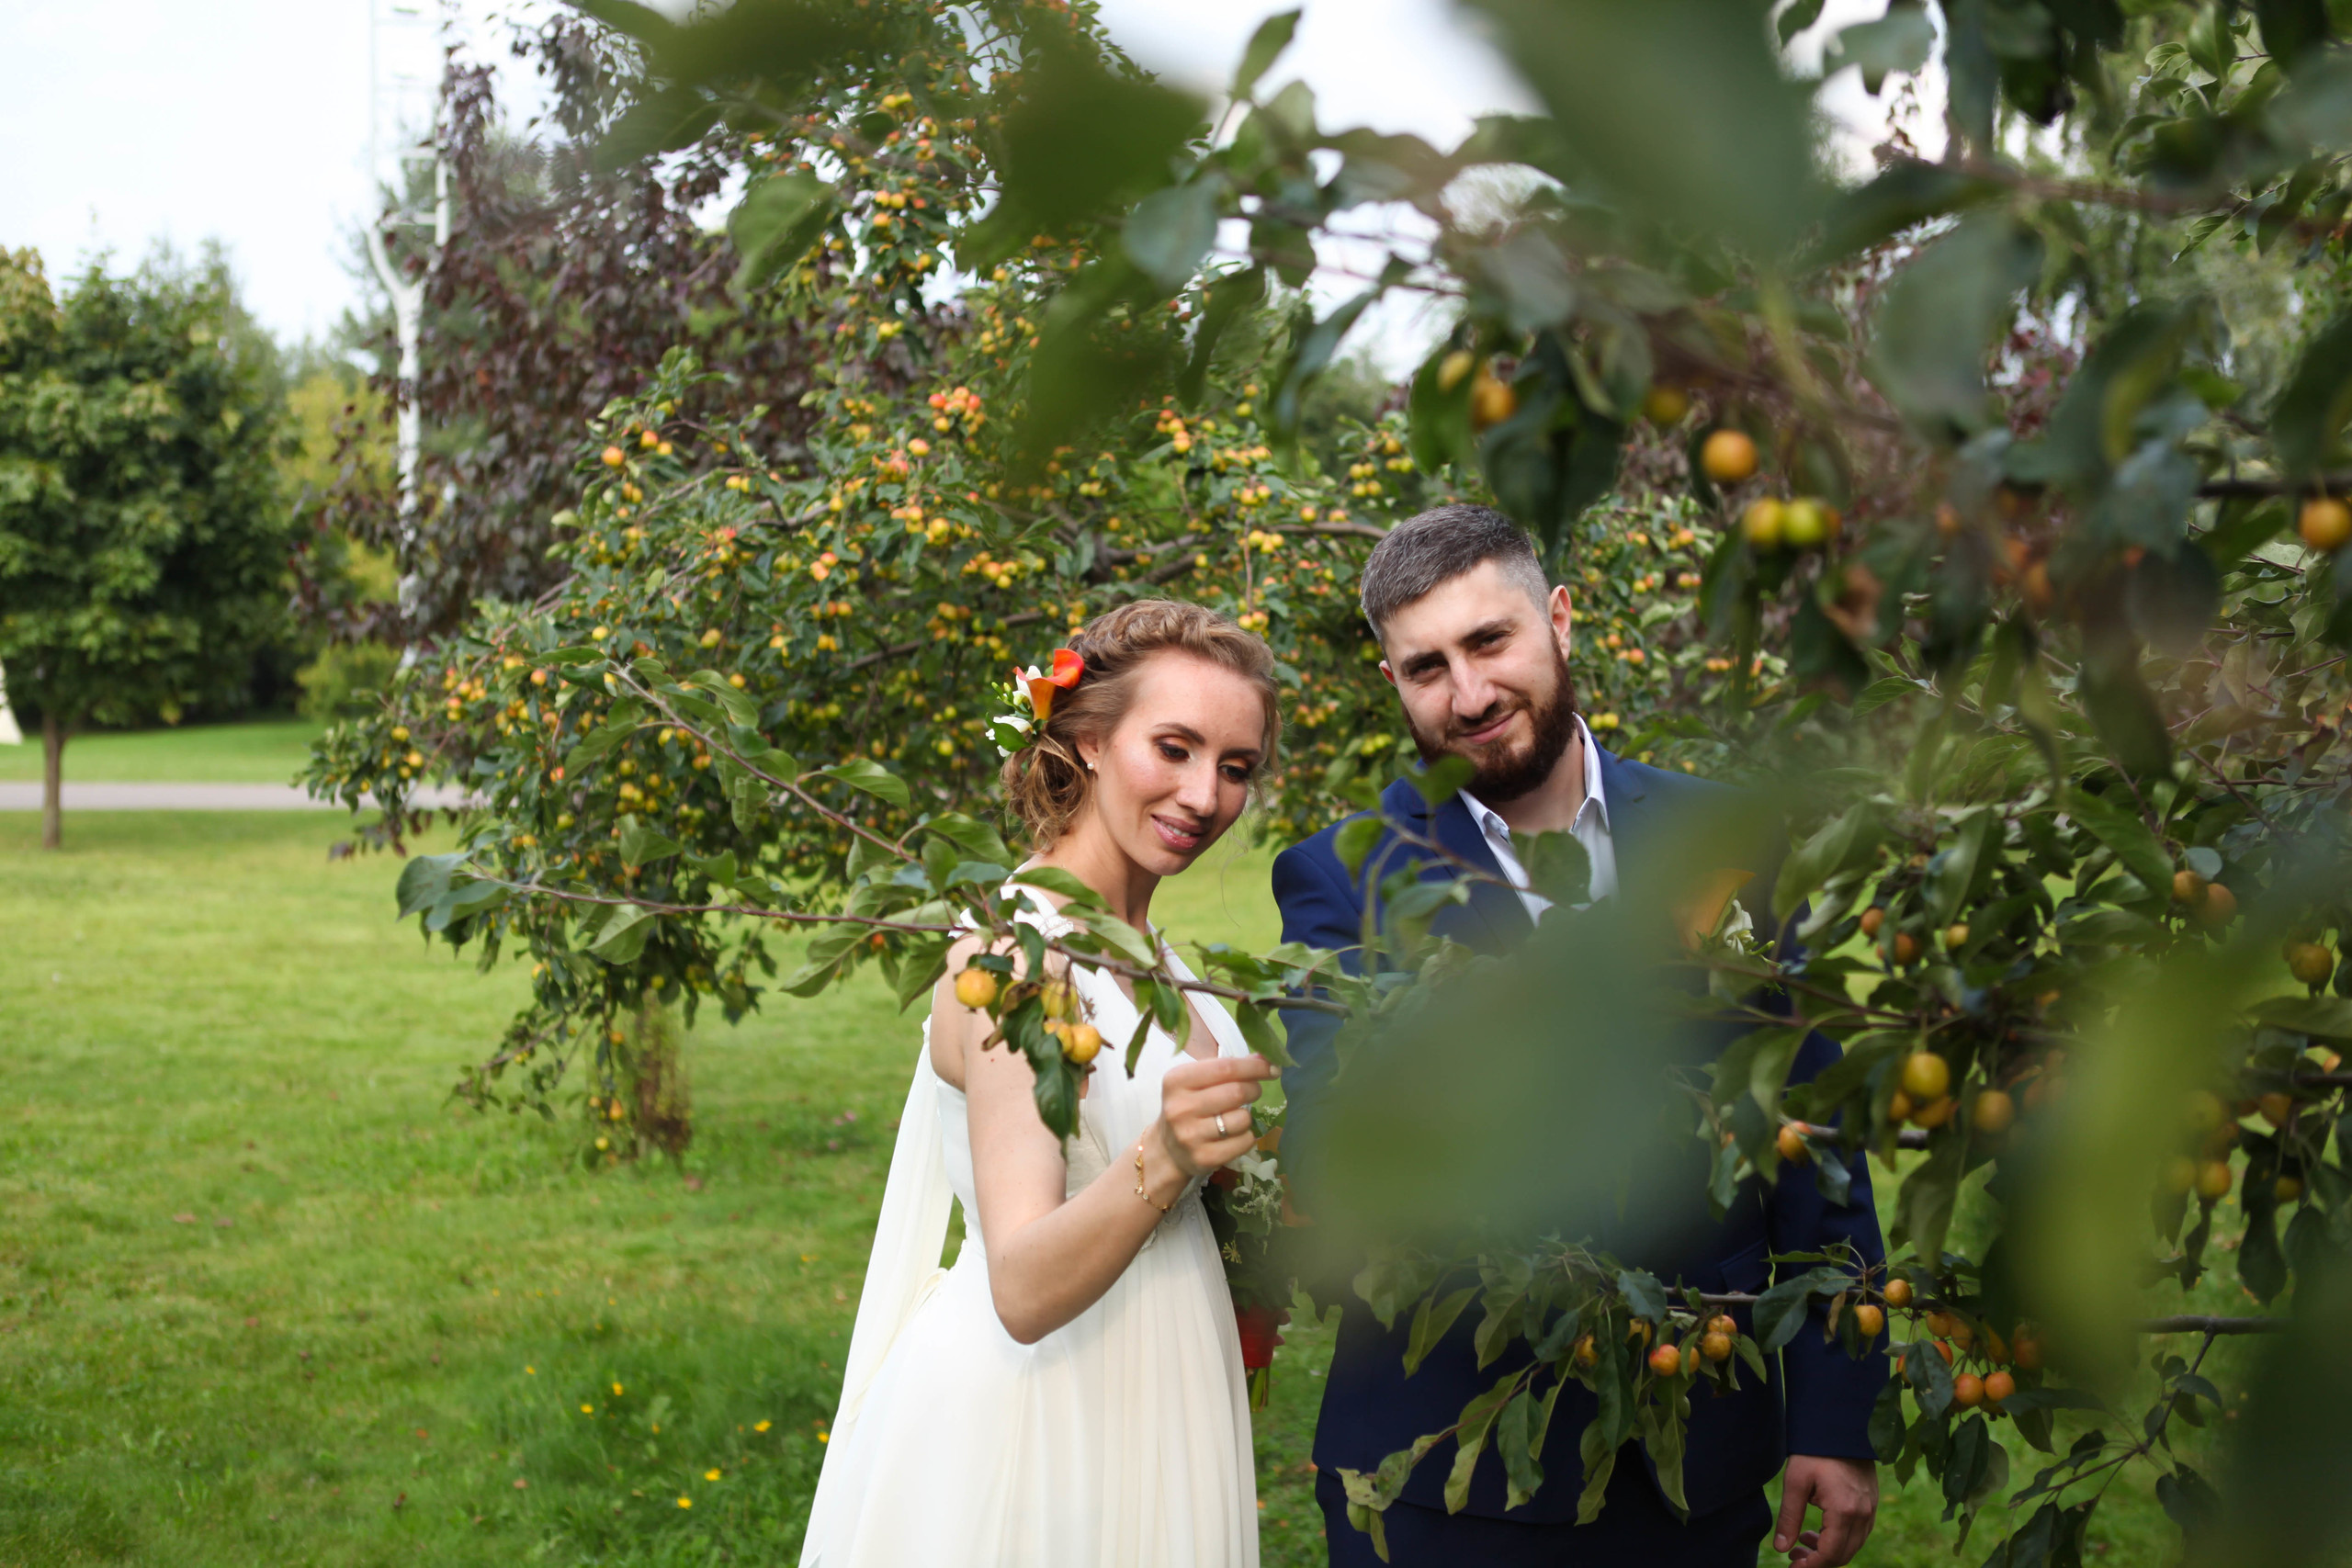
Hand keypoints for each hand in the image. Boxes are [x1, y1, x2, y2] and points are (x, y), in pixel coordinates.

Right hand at [1154, 1055, 1277, 1178]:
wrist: (1168, 1150)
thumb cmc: (1188, 1107)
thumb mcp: (1196, 1082)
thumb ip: (1227, 1068)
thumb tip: (1265, 1059)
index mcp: (1177, 1080)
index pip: (1226, 1067)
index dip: (1255, 1066)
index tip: (1273, 1067)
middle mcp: (1180, 1107)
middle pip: (1236, 1092)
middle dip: (1254, 1089)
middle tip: (1254, 1091)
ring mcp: (1190, 1135)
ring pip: (1243, 1118)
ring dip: (1248, 1116)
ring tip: (1235, 1116)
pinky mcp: (1203, 1158)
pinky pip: (1244, 1142)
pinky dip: (1247, 1136)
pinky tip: (1234, 1135)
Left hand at [1776, 1455, 1875, 1567]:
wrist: (1841, 1427)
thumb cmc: (1815, 1451)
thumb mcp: (1796, 1481)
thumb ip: (1789, 1517)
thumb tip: (1781, 1548)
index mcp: (1844, 1511)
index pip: (1830, 1554)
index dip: (1811, 1566)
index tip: (1792, 1565)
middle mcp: (1862, 1515)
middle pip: (1843, 1555)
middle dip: (1818, 1561)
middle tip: (1794, 1555)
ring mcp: (1870, 1510)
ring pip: (1852, 1546)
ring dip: (1829, 1551)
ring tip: (1803, 1540)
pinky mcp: (1871, 1504)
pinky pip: (1859, 1533)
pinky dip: (1840, 1539)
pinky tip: (1820, 1530)